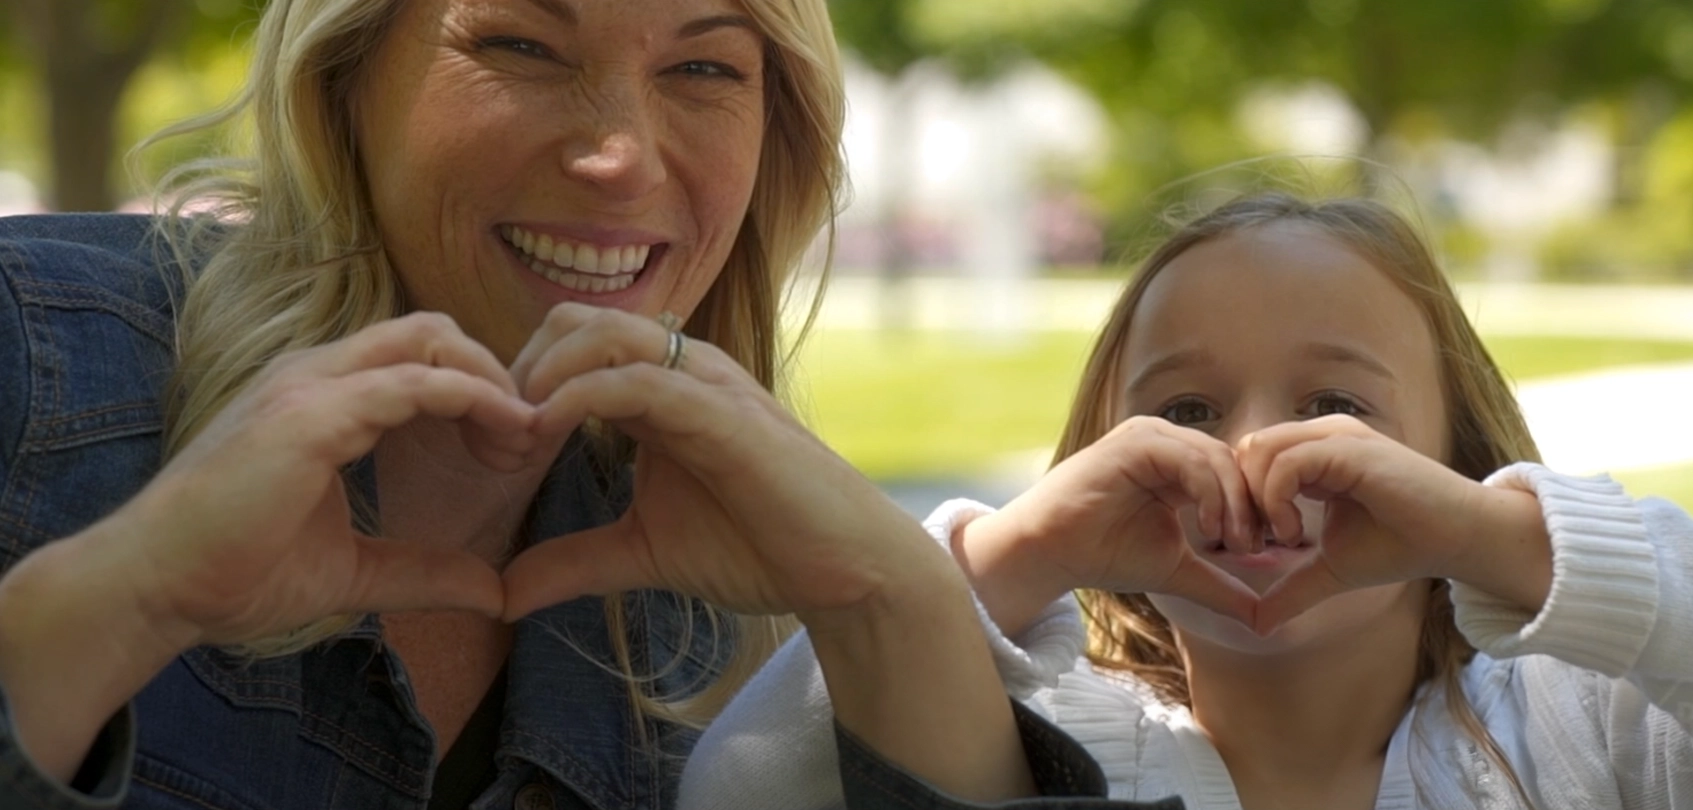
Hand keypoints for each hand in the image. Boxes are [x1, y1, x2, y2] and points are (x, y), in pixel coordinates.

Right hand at [102, 312, 534, 650]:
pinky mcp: (310, 413)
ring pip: (429, 341)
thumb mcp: (355, 572)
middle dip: (493, 375)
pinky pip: (411, 382)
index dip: (477, 390)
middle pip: (432, 332)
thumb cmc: (234, 572)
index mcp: (322, 398)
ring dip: (490, 383)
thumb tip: (493, 592)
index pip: (418, 357)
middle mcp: (316, 375)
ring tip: (523, 438)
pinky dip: (470, 397)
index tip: (514, 447)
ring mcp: (310, 386)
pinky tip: (506, 430)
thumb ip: (422, 573)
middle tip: (526, 438)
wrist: (157, 587)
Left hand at [502, 304, 946, 623]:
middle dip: (518, 366)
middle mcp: (682, 371)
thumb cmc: (758, 547)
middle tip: (490, 435)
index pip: (569, 345)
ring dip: (544, 372)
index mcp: (659, 391)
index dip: (515, 382)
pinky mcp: (725, 414)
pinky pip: (642, 379)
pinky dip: (583, 393)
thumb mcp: (643, 552)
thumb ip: (574, 561)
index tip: (483, 446)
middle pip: (576, 319)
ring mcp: (706, 385)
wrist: (844, 571)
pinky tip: (547, 429)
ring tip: (513, 432)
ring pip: (606, 333)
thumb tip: (502, 594)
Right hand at [955, 416, 1261, 637]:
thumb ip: (1220, 585)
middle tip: (1261, 548)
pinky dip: (1211, 494)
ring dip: (1236, 504)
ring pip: (1218, 459)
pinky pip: (1191, 461)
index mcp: (1178, 460)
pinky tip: (1211, 529)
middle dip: (1255, 506)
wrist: (1051, 552)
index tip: (1271, 549)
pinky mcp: (1136, 443)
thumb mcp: (1177, 569)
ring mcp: (1150, 437)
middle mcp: (1166, 440)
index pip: (1237, 472)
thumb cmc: (1105, 554)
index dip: (1259, 508)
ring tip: (1239, 545)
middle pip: (1234, 462)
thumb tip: (1264, 618)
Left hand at [1238, 415, 1550, 633]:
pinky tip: (1294, 533)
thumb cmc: (1400, 546)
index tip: (1256, 544)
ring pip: (1259, 450)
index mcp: (1314, 453)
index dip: (1241, 499)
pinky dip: (1276, 500)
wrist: (1458, 538)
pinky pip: (1286, 464)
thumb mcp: (1331, 570)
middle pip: (1246, 448)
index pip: (1250, 457)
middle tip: (1259, 542)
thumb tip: (1255, 624)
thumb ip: (1291, 588)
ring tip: (1280, 537)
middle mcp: (1321, 436)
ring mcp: (1335, 437)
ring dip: (1256, 499)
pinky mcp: (1349, 449)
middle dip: (1240, 497)